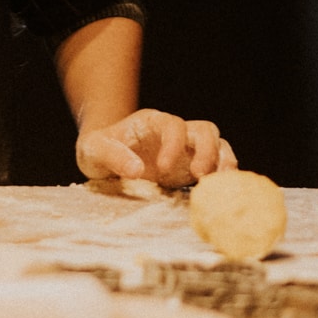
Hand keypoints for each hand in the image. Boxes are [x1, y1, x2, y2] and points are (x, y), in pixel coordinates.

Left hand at [76, 108, 235, 187]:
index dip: (174, 144)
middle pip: (205, 130)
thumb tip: (137, 170)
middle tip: (199, 176)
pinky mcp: (192, 169)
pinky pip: (218, 167)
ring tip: (216, 186)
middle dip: (207, 151)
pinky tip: (217, 195)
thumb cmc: (98, 150)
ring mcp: (187, 150)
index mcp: (152, 123)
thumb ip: (112, 156)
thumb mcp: (94, 150)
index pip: (173, 125)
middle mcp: (175, 133)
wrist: (103, 159)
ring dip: (223, 163)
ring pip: (219, 145)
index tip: (162, 168)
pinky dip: (222, 178)